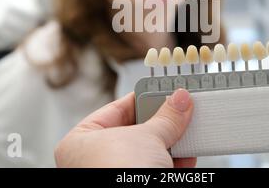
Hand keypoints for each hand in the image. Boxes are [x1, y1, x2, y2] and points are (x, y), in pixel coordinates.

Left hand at [55, 88, 195, 167]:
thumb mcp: (148, 137)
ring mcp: (115, 176)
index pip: (115, 109)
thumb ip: (166, 117)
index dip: (142, 98)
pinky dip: (173, 161)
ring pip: (147, 153)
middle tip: (177, 107)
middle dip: (159, 122)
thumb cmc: (119, 174)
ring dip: (170, 140)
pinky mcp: (134, 186)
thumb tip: (179, 101)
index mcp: (80, 142)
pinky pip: (155, 169)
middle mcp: (93, 161)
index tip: (163, 91)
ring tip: (187, 125)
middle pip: (134, 131)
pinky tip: (189, 150)